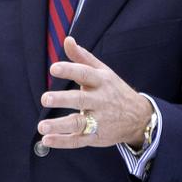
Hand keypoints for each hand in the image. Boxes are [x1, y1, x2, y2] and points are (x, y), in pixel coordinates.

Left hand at [37, 36, 152, 148]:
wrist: (139, 117)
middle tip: (45, 99)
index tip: (53, 68)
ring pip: (78, 123)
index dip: (70, 70)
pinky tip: (47, 140)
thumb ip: (82, 57)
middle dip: (63, 99)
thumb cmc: (113, 90)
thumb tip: (68, 40)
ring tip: (41, 126)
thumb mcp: (103, 72)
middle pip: (81, 100)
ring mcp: (99, 120)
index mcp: (101, 82)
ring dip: (59, 125)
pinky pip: (78, 140)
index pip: (85, 74)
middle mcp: (100, 101)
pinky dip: (62, 141)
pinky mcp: (95, 136)